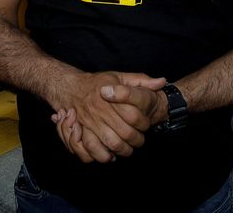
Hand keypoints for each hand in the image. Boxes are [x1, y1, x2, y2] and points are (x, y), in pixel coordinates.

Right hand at [48, 72, 164, 163]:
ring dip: (122, 150)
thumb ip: (141, 80)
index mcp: (112, 95)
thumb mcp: (120, 77)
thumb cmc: (98, 83)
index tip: (145, 126)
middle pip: (125, 132)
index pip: (134, 115)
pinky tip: (109, 154)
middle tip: (138, 141)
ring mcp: (90, 121)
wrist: (71, 87)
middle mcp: (100, 109)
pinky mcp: (81, 130)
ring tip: (126, 149)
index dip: (144, 124)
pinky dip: (101, 155)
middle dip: (136, 140)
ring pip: (111, 143)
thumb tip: (161, 82)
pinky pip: (91, 149)